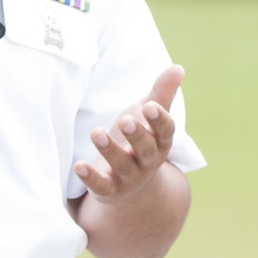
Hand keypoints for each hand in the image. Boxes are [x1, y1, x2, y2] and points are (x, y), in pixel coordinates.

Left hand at [74, 65, 183, 202]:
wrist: (132, 182)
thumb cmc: (141, 139)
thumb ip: (162, 93)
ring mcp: (129, 177)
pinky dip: (90, 178)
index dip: (159, 120)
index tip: (150, 106)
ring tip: (96, 133)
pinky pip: (101, 186)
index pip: (166, 132)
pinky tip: (78, 165)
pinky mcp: (110, 190)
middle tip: (125, 121)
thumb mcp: (149, 116)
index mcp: (160, 142)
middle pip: (146, 150)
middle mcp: (148, 161)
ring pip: (122, 165)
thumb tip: (179, 68)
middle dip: (136, 136)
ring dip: (110, 151)